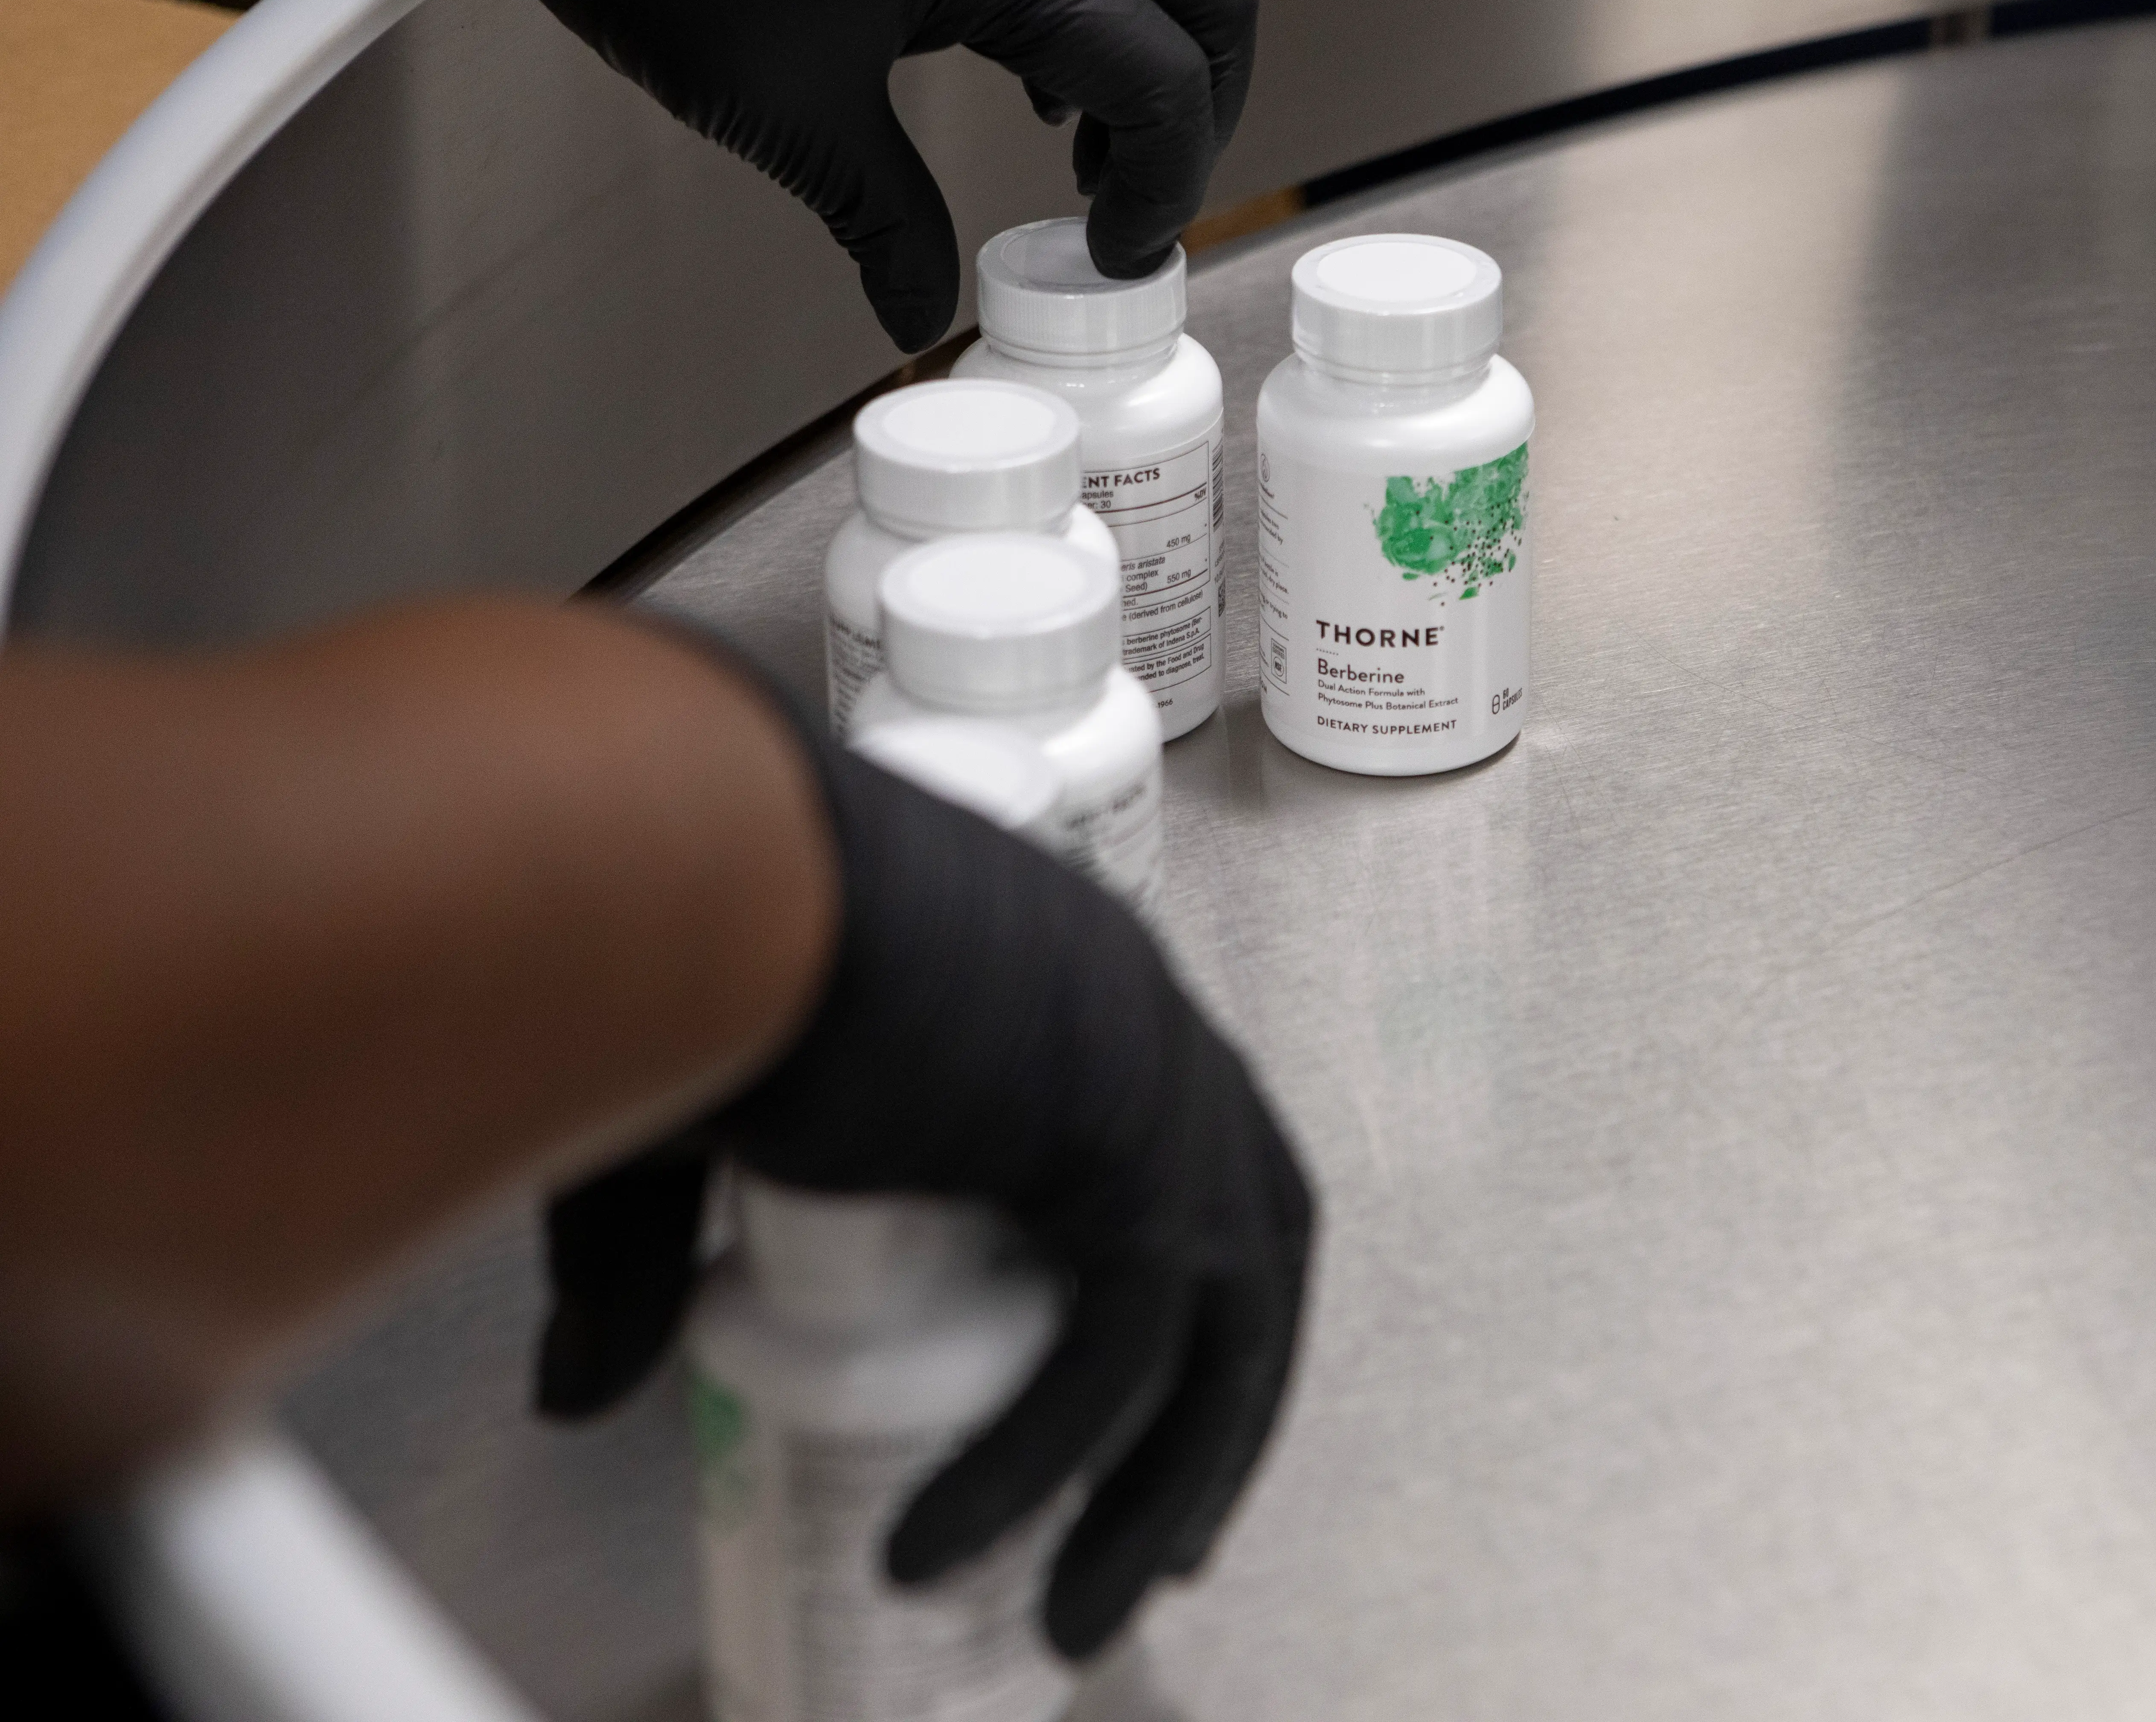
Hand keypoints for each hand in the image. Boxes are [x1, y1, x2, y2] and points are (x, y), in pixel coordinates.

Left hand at [413, 0, 1257, 350]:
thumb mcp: (787, 113)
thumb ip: (883, 221)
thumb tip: (921, 314)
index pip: (1167, 81)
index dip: (1163, 187)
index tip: (1117, 258)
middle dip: (1201, 107)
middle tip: (1141, 196)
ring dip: (1145, 55)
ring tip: (1079, 150)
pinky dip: (1086, 6)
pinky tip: (1022, 73)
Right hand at [535, 714, 1313, 1659]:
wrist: (695, 866)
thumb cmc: (680, 949)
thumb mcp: (675, 1132)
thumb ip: (651, 1260)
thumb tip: (584, 1386)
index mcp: (1074, 997)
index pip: (1186, 1165)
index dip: (1183, 1299)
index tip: (1152, 1424)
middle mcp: (1145, 1031)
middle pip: (1249, 1254)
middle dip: (1220, 1411)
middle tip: (1171, 1543)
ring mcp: (1153, 1082)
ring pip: (1219, 1324)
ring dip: (1158, 1480)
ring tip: (1080, 1611)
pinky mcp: (1120, 1144)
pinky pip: (1118, 1344)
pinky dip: (1045, 1457)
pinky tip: (946, 1544)